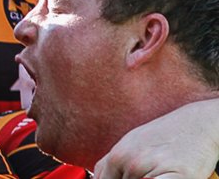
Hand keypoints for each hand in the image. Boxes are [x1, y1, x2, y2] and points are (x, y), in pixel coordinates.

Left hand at [94, 98, 218, 178]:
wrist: (199, 123)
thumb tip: (99, 177)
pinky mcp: (177, 177)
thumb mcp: (131, 144)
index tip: (121, 178)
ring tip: (160, 171)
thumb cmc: (165, 135)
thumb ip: (113, 163)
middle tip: (148, 172)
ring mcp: (152, 168)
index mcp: (118, 155)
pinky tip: (165, 177)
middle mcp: (132, 162)